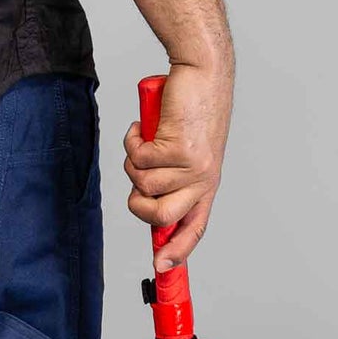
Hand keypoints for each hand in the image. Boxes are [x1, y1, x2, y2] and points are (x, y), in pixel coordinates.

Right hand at [122, 61, 233, 270]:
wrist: (202, 73)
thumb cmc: (190, 110)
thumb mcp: (185, 151)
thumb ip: (170, 177)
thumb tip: (148, 203)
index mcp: (206, 186)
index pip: (194, 228)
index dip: (178, 250)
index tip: (161, 265)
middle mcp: (202, 180)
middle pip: (161, 217)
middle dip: (137, 203)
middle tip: (136, 177)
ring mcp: (192, 166)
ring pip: (143, 185)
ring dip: (133, 162)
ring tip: (143, 140)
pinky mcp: (179, 148)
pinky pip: (139, 159)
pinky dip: (132, 142)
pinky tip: (142, 126)